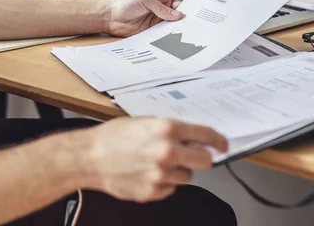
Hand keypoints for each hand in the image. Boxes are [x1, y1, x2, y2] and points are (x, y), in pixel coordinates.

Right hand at [81, 117, 227, 202]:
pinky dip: (164, 183)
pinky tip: (146, 173)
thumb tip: (195, 138)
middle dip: (200, 157)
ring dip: (178, 170)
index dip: (218, 141)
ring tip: (156, 162)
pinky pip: (170, 188)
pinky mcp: (153, 191)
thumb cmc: (113, 137)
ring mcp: (161, 174)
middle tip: (190, 154)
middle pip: (204, 161)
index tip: (223, 145)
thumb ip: (172, 130)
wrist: (90, 157)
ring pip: (187, 176)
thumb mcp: (144, 122)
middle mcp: (167, 152)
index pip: (206, 135)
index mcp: (166, 129)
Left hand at [107, 0, 190, 36]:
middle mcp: (164, 6)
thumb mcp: (145, 0)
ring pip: (176, 22)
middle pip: (182, 9)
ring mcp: (160, 18)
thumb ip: (161, 8)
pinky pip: (167, 32)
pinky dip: (173, 34)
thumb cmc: (125, 3)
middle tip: (201, 17)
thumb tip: (177, 15)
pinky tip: (179, 36)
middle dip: (191, 12)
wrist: (111, 18)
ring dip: (183, 25)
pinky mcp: (155, 30)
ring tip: (193, 28)